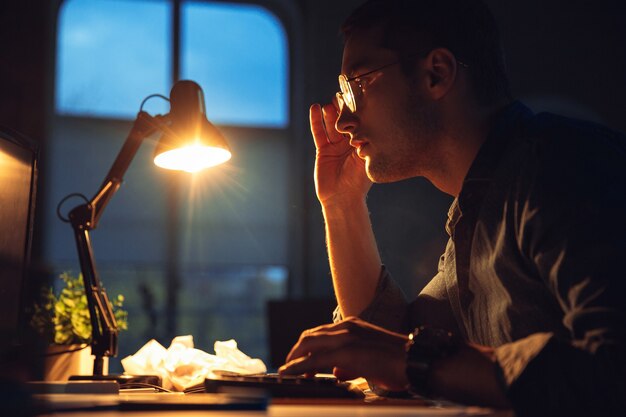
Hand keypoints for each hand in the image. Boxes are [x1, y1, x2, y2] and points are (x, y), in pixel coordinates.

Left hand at [278, 317, 408, 391]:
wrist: (415, 361)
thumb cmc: (397, 363)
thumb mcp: (369, 360)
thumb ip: (351, 363)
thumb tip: (337, 372)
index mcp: (352, 326)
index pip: (320, 333)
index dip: (305, 347)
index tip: (297, 361)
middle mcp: (346, 327)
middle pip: (309, 336)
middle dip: (295, 352)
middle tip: (289, 368)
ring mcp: (346, 337)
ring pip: (308, 344)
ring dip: (293, 359)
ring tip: (287, 372)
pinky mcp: (347, 351)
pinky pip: (315, 358)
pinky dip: (298, 366)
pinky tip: (290, 373)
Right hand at [310, 102, 370, 205]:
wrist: (343, 198)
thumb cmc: (358, 182)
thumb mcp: (365, 159)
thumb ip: (364, 141)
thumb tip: (366, 121)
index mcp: (363, 144)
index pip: (360, 122)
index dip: (358, 110)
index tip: (357, 96)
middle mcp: (349, 143)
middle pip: (345, 121)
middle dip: (343, 108)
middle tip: (343, 95)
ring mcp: (335, 146)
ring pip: (331, 124)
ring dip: (331, 113)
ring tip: (330, 102)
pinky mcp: (323, 150)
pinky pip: (319, 132)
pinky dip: (316, 121)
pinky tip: (315, 108)